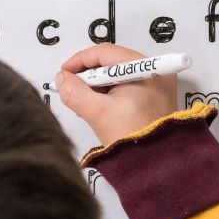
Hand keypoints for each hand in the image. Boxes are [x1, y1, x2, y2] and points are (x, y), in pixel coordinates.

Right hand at [56, 44, 179, 145]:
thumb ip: (75, 92)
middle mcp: (154, 72)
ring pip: (117, 75)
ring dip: (97, 86)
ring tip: (85, 103)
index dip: (80, 61)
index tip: (63, 73)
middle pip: (111, 62)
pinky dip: (110, 94)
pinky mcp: (154, 98)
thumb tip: (62, 79)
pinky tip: (99, 108)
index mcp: (145, 68)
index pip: (105, 52)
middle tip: (72, 89)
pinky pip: (126, 87)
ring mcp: (156, 85)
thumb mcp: (98, 113)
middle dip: (88, 76)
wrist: (156, 166)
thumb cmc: (133, 138)